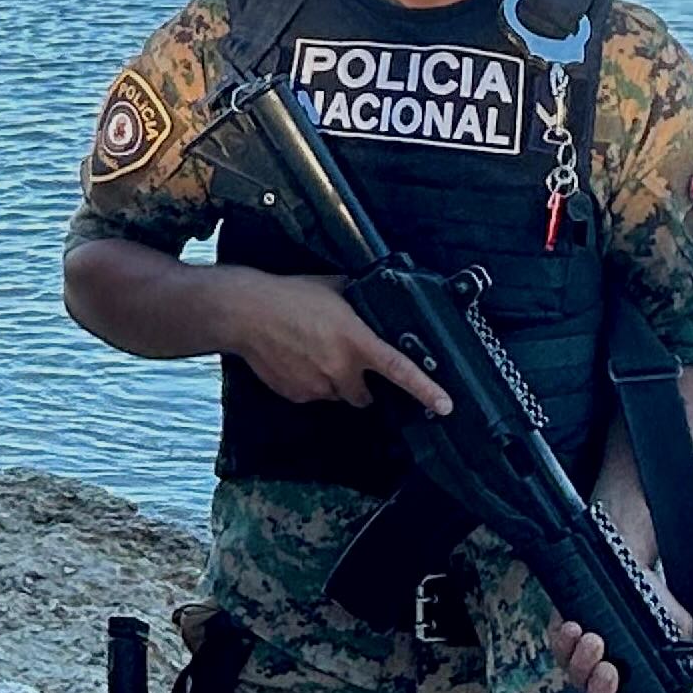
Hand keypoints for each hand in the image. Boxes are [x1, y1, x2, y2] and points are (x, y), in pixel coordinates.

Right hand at [213, 270, 452, 415]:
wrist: (246, 313)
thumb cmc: (288, 296)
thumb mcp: (333, 288)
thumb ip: (358, 299)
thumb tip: (369, 296)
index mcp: (357, 342)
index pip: (400, 370)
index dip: (426, 390)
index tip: (445, 405)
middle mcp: (341, 369)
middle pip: (366, 396)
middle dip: (362, 385)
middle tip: (348, 363)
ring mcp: (317, 386)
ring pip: (337, 395)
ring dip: (334, 382)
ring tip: (313, 354)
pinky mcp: (296, 395)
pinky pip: (312, 395)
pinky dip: (310, 383)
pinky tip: (296, 360)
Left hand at [549, 569, 692, 692]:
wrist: (633, 563)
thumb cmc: (659, 601)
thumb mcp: (681, 627)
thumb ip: (686, 653)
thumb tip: (688, 673)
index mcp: (643, 685)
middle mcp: (612, 680)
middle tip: (609, 669)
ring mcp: (585, 663)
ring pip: (576, 678)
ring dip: (583, 664)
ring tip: (594, 638)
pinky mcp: (563, 640)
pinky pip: (558, 650)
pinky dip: (564, 643)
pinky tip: (574, 627)